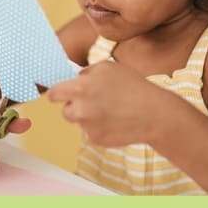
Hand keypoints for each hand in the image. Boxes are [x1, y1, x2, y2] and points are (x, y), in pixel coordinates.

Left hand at [46, 61, 172, 146]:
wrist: (154, 114)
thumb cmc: (133, 87)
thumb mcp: (108, 68)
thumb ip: (86, 73)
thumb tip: (73, 78)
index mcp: (80, 88)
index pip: (53, 94)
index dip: (57, 94)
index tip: (61, 95)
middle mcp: (80, 109)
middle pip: (65, 111)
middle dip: (74, 107)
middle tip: (91, 103)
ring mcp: (87, 126)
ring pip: (79, 122)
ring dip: (87, 118)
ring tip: (109, 111)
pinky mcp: (96, 139)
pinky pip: (91, 132)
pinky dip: (100, 128)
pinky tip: (115, 121)